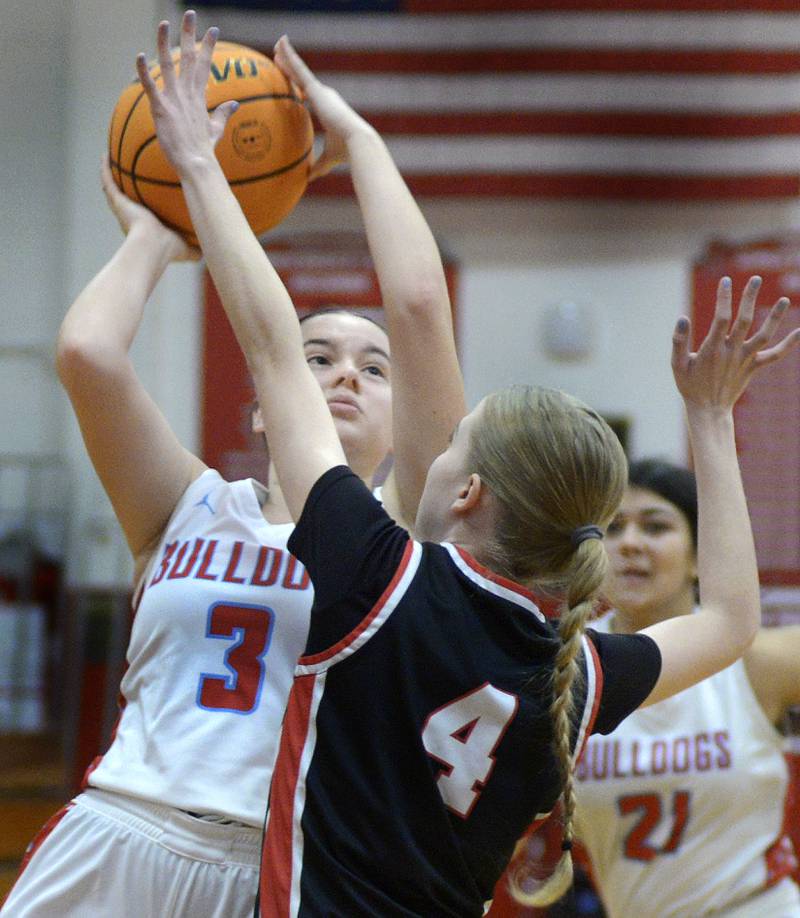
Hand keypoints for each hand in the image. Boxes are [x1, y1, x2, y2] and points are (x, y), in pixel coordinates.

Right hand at [101, 155, 198, 261]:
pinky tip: (106, 155)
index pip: (148, 209)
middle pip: (130, 195)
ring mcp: (123, 207)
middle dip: (131, 183)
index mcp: (147, 224)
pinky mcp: (116, 201)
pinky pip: (108, 180)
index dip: (151, 198)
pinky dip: (105, 168)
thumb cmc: (170, 250)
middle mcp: (133, 215)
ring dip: (114, 172)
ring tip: (113, 156)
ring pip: (115, 186)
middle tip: (134, 167)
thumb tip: (214, 245)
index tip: (155, 188)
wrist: (153, 247)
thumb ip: (200, 245)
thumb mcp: (189, 248)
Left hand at [136, 11, 237, 175]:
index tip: (213, 30)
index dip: (208, 46)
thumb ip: (223, 114)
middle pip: (190, 58)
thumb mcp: (215, 129)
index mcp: (198, 97)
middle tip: (190, 14)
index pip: (204, 65)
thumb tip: (234, 104)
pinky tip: (139, 55)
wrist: (197, 164)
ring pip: (170, 65)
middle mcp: (187, 94)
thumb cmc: (204, 150)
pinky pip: (150, 86)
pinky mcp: (161, 109)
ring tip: (165, 23)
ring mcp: (174, 100)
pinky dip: (144, 71)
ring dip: (166, 43)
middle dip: (190, 35)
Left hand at [273, 35, 371, 181]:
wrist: (357, 142)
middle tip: (279, 55)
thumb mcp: (329, 159)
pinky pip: (299, 68)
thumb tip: (310, 179)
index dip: (299, 87)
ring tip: (278, 41)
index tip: (291, 82)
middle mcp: (324, 95)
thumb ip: (319, 166)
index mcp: (327, 107)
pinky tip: (281, 44)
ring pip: (299, 68)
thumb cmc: (346, 152)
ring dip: (288, 55)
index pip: (308, 94)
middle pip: (303, 78)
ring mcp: (320, 90)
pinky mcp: (317, 88)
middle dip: (291, 66)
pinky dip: (290, 55)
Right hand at [671, 275, 799, 412]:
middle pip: (745, 320)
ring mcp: (745, 359)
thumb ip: (679, 341)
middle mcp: (732, 352)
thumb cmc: (690, 386)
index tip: (725, 281)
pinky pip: (775, 355)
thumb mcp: (677, 365)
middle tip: (755, 278)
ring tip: (784, 300)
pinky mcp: (753, 367)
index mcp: (712, 349)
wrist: (709, 410)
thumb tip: (682, 318)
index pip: (721, 318)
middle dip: (750, 298)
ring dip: (775, 318)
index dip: (724, 298)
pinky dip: (788, 344)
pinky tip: (799, 331)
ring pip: (764, 335)